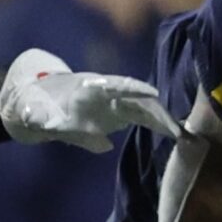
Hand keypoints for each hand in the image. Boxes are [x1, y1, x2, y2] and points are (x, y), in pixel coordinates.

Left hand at [0, 47, 180, 151]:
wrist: (40, 103)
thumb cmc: (40, 109)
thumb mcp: (42, 118)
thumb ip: (54, 123)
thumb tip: (78, 136)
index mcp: (89, 88)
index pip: (114, 85)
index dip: (133, 89)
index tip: (153, 93)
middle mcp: (107, 91)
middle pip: (136, 98)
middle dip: (157, 111)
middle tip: (176, 129)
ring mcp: (115, 101)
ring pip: (143, 107)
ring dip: (162, 120)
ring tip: (181, 135)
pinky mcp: (120, 112)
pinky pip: (143, 117)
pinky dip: (158, 125)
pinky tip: (174, 135)